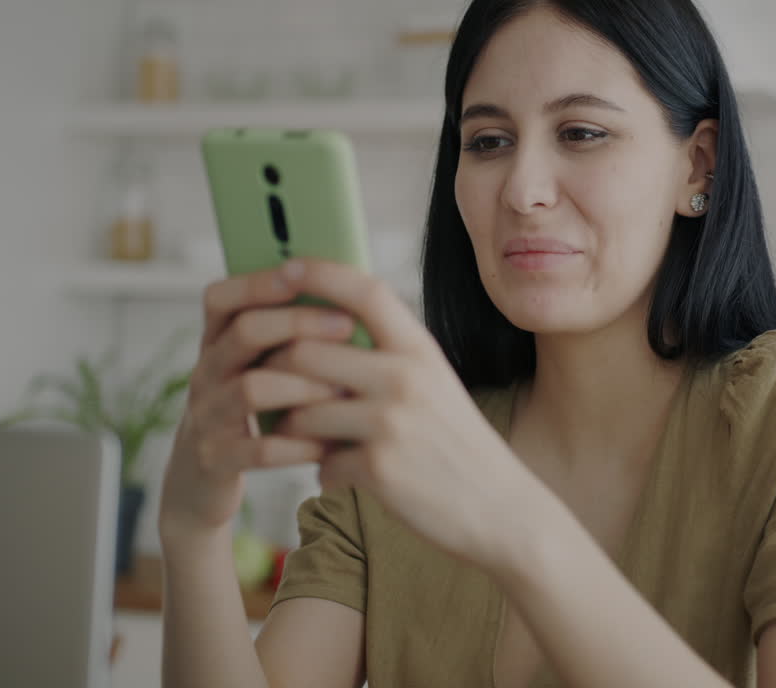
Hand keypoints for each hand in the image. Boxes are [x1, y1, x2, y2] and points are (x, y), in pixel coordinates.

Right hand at [157, 265, 360, 545]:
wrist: (201, 485)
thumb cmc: (249, 417)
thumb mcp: (257, 370)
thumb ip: (287, 340)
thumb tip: (348, 300)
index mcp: (217, 344)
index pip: (222, 298)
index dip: (258, 282)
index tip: (300, 271)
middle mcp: (206, 374)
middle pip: (244, 333)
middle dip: (298, 324)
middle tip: (347, 327)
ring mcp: (206, 417)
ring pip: (252, 389)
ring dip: (305, 385)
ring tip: (345, 389)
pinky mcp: (215, 460)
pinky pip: (258, 448)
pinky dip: (299, 444)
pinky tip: (329, 442)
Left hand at [271, 258, 538, 572]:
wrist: (500, 509)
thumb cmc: (458, 444)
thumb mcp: (434, 384)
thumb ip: (389, 357)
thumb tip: (319, 334)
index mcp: (420, 349)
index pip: (365, 290)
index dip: (321, 273)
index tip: (288, 266)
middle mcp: (405, 377)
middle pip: (305, 352)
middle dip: (279, 374)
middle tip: (275, 389)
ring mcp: (390, 423)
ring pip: (301, 413)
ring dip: (294, 431)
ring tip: (309, 440)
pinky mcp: (379, 468)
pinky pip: (320, 463)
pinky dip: (325, 472)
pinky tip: (343, 475)